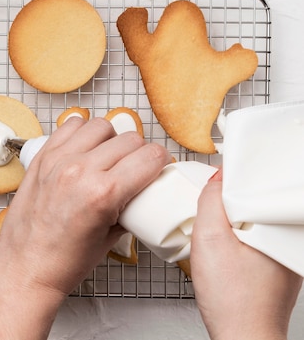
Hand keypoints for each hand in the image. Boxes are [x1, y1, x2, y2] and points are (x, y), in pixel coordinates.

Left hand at [0, 117, 170, 338]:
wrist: (25, 268)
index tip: (158, 167)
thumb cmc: (62, 262)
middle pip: (129, 139)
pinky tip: (84, 150)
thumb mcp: (111, 238)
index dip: (160, 161)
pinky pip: (70, 126)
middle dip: (139, 153)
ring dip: (111, 139)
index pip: (150, 156)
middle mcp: (80, 171)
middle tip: (135, 169)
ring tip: (108, 158)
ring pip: (101, 126)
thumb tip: (143, 189)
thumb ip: (131, 207)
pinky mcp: (42, 157)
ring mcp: (58, 161)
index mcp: (103, 193)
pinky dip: (82, 133)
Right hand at [191, 169, 302, 339]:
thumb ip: (211, 202)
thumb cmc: (233, 300)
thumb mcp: (210, 240)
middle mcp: (291, 239)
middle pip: (255, 202)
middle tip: (210, 213)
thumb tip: (218, 178)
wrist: (242, 337)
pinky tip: (225, 250)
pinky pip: (256, 239)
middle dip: (230, 202)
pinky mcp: (277, 266)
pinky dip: (239, 238)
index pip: (257, 185)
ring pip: (255, 221)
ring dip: (233, 220)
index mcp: (283, 227)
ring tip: (216, 232)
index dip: (229, 182)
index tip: (213, 188)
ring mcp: (285, 254)